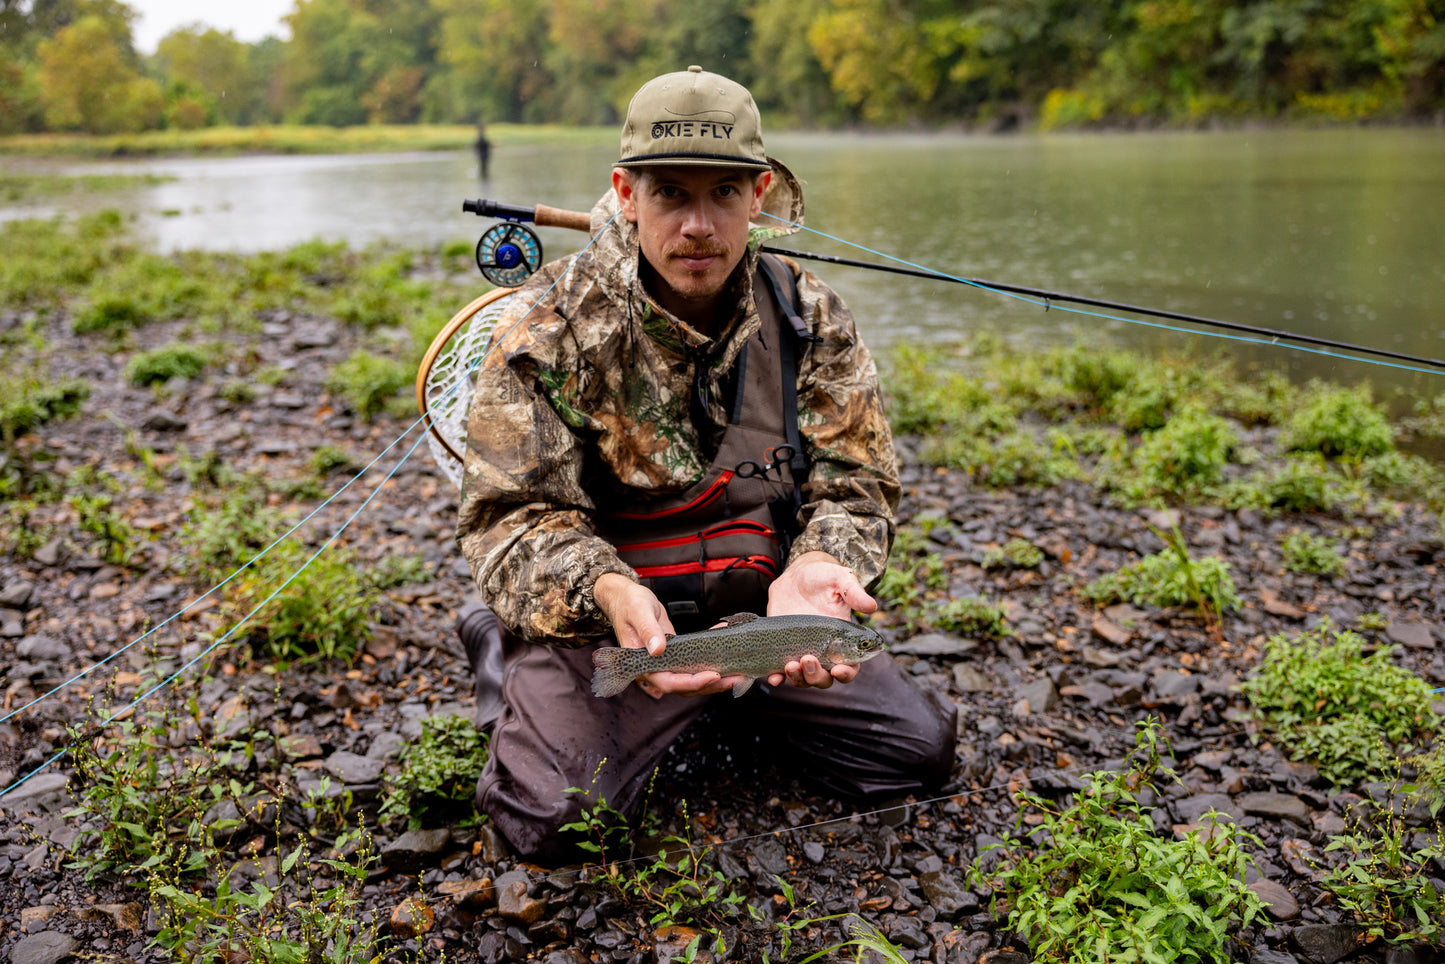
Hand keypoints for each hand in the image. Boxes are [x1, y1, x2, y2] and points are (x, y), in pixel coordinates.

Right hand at [592, 573, 740, 698]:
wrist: (626, 599)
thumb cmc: (629, 603)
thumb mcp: (638, 611)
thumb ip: (648, 630)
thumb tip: (658, 650)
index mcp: (641, 663)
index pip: (668, 681)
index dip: (691, 682)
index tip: (712, 675)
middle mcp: (655, 668)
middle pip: (684, 686)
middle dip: (710, 685)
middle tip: (735, 679)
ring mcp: (666, 663)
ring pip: (692, 679)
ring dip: (714, 679)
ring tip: (737, 674)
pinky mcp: (676, 655)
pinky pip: (694, 665)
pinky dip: (710, 663)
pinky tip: (726, 653)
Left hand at [764, 551, 876, 688]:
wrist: (797, 575)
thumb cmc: (824, 577)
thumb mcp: (840, 579)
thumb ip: (854, 592)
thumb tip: (871, 607)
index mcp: (843, 641)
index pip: (850, 666)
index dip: (846, 673)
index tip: (838, 669)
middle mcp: (824, 652)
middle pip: (824, 679)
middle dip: (816, 676)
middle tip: (808, 660)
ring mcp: (802, 652)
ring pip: (803, 679)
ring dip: (798, 678)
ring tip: (790, 665)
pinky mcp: (783, 649)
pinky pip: (780, 671)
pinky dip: (778, 678)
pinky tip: (774, 677)